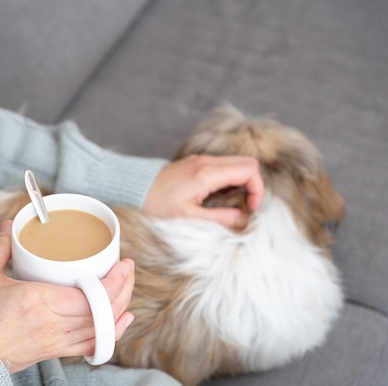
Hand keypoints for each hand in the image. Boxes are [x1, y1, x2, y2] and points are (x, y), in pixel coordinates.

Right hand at [0, 220, 134, 373]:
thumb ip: (0, 248)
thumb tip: (12, 226)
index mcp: (39, 302)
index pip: (92, 296)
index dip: (115, 281)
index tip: (123, 263)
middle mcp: (53, 324)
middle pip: (103, 311)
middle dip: (123, 288)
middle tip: (128, 268)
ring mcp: (55, 341)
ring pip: (101, 328)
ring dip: (120, 308)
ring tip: (126, 287)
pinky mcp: (52, 351)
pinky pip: (90, 346)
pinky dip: (110, 333)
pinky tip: (121, 321)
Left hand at [143, 154, 263, 227]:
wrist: (134, 188)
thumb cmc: (157, 204)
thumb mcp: (189, 217)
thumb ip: (219, 217)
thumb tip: (242, 219)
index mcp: (207, 173)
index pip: (249, 170)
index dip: (257, 190)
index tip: (249, 208)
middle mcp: (206, 162)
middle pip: (248, 163)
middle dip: (253, 185)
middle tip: (243, 206)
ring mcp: (201, 160)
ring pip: (236, 164)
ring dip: (241, 183)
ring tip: (229, 204)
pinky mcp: (196, 163)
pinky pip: (223, 166)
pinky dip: (229, 180)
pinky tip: (218, 197)